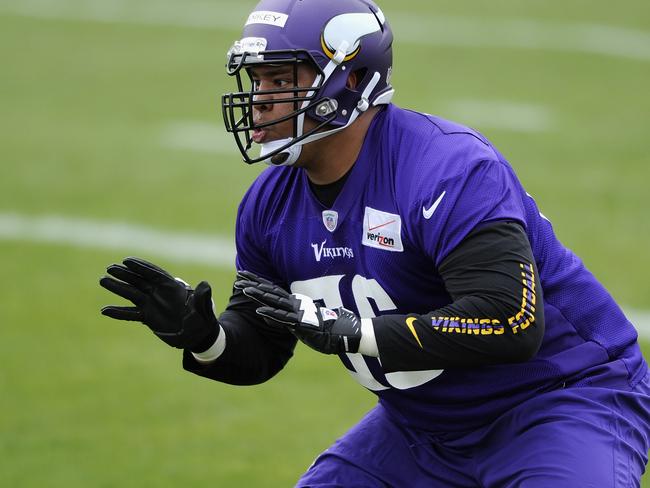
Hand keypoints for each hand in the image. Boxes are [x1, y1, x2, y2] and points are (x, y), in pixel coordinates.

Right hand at [100, 257, 218, 350]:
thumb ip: (202, 297)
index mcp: (172, 287)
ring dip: (118, 288)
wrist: (197, 335)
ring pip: (131, 294)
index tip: (126, 260)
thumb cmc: (203, 319)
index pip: (154, 274)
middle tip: (109, 268)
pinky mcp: (147, 317)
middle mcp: (159, 293)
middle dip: (125, 274)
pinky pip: (130, 314)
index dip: (141, 267)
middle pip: (139, 280)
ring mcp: (152, 304)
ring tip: (103, 280)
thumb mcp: (203, 308)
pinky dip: (118, 312)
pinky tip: (104, 310)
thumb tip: (205, 285)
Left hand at [234, 271, 360, 353]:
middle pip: (270, 291)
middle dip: (253, 283)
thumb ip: (280, 318)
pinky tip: (258, 310)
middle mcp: (293, 304)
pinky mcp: (300, 324)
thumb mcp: (297, 323)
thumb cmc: (322, 329)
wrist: (343, 334)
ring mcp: (296, 313)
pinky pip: (282, 318)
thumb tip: (263, 314)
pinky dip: (270, 313)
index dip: (257, 281)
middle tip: (238, 275)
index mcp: (293, 303)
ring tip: (243, 289)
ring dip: (258, 295)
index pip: (271, 289)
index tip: (243, 274)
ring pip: (274, 302)